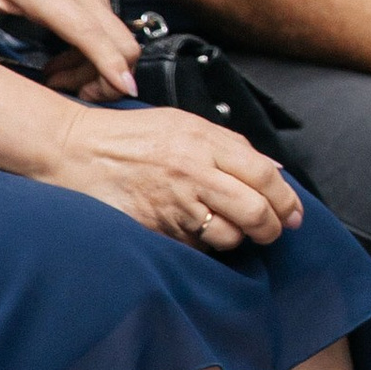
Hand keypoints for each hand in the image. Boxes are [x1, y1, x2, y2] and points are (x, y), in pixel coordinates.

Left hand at [0, 0, 137, 91]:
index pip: (98, 39)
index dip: (113, 69)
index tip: (125, 91)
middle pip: (123, 48)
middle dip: (105, 81)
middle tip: (70, 96)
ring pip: (118, 41)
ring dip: (94, 67)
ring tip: (55, 75)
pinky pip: (110, 28)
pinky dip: (94, 48)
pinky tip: (61, 52)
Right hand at [38, 98, 300, 247]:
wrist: (77, 150)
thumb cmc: (132, 135)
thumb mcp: (185, 123)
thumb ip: (231, 145)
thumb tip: (274, 170)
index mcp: (205, 142)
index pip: (264, 176)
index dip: (287, 200)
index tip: (294, 215)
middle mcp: (193, 173)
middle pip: (254, 211)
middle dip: (272, 228)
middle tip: (273, 232)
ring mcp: (173, 203)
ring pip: (227, 236)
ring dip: (238, 240)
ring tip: (232, 232)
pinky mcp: (155, 227)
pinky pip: (194, 246)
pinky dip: (203, 245)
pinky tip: (197, 233)